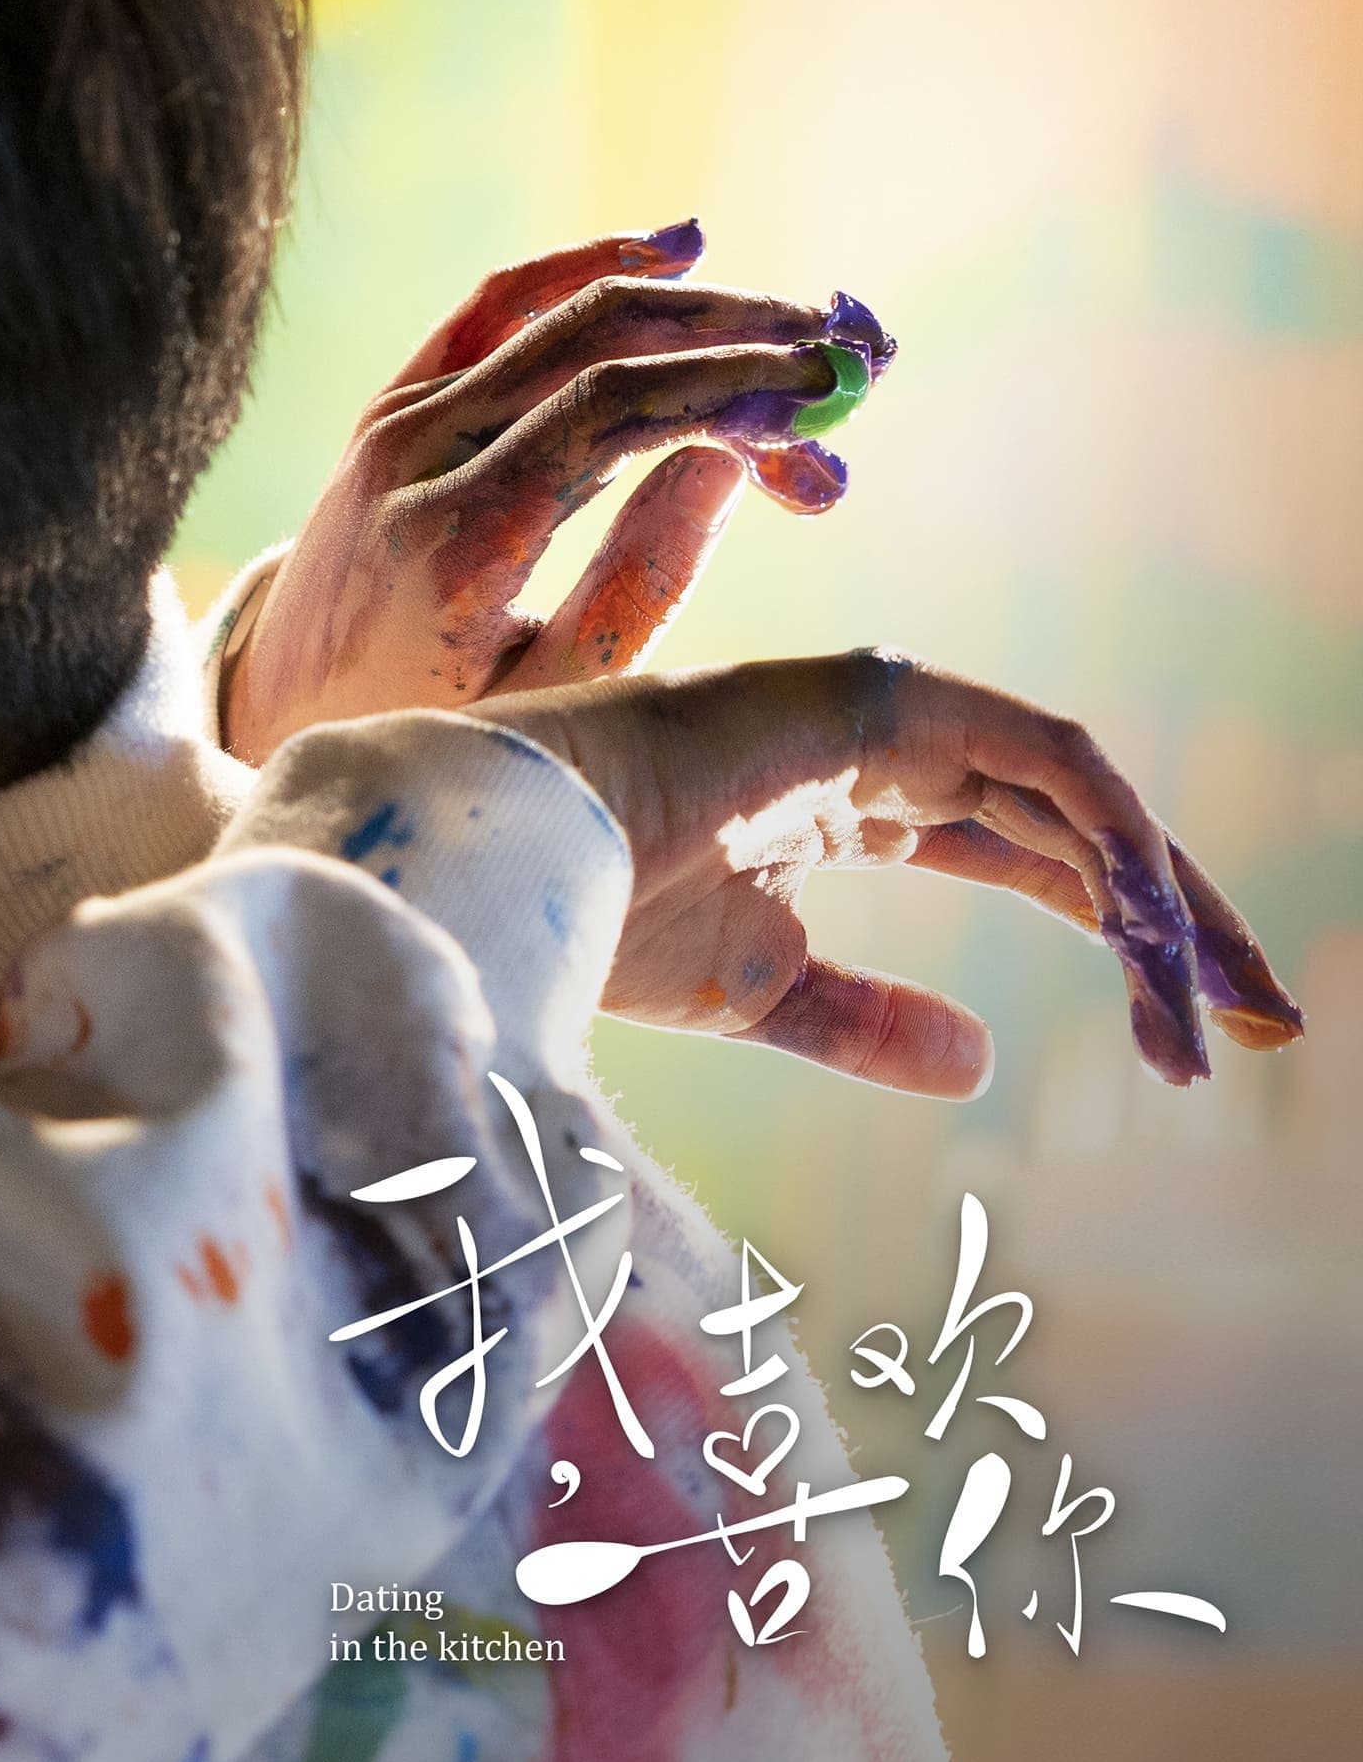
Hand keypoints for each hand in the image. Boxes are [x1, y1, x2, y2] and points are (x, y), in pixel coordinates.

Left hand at [223, 223, 892, 762]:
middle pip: (600, 349)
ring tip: (808, 329)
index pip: (611, 413)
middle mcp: (415, 457)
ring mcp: (398, 419)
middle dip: (742, 342)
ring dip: (697, 310)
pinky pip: (495, 306)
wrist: (283, 712)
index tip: (834, 400)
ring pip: (560, 317)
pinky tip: (681, 252)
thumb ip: (641, 585)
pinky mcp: (394, 404)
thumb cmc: (437, 728)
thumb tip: (728, 460)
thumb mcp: (550, 697)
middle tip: (856, 363)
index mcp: (455, 541)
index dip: (732, 389)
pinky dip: (586, 270)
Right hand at [472, 654, 1304, 1096]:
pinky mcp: (876, 697)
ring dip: (1164, 898)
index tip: (1194, 1042)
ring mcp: (879, 712)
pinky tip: (1146, 925)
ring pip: (1076, 796)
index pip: (1026, 855)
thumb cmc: (586, 916)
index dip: (1117, 935)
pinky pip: (1040, 759)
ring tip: (1224, 1003)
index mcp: (843, 802)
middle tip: (1264, 1024)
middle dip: (1176, 923)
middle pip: (1076, 827)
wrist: (497, 865)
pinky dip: (1108, 836)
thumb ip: (863, 1020)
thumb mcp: (756, 992)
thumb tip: (979, 1064)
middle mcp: (876, 744)